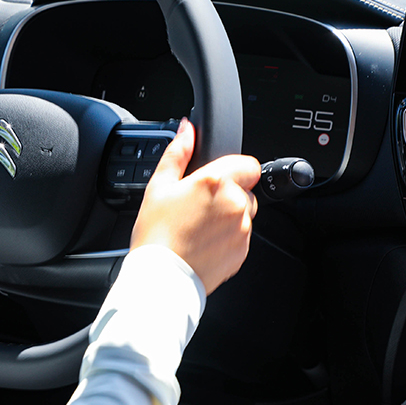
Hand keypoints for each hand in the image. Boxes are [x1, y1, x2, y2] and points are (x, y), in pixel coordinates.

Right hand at [130, 118, 259, 294]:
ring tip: (199, 226)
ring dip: (228, 216)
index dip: (234, 169)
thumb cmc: (156, 233)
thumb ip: (178, 152)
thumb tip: (188, 129)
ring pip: (244, 214)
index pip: (249, 164)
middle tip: (198, 207)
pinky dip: (227, 237)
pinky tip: (203, 242)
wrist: (161, 275)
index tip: (217, 179)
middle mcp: (235, 203)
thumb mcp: (158, 186)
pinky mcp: (243, 251)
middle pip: (245, 190)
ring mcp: (242, 229)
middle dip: (227, 194)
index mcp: (216, 181)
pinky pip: (241, 236)